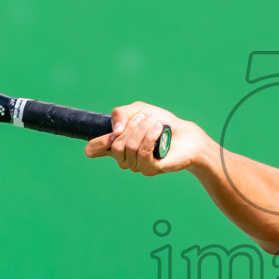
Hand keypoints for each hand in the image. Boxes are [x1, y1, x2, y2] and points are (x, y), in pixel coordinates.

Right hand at [86, 102, 204, 175]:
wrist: (185, 133)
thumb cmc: (160, 122)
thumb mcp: (137, 110)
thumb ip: (120, 114)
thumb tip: (115, 132)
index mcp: (116, 144)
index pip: (93, 150)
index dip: (96, 143)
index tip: (111, 134)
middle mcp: (123, 158)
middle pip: (116, 144)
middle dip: (132, 127)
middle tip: (146, 117)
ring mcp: (136, 166)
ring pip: (130, 148)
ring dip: (143, 130)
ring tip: (155, 123)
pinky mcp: (150, 169)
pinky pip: (143, 153)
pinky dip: (150, 138)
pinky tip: (157, 130)